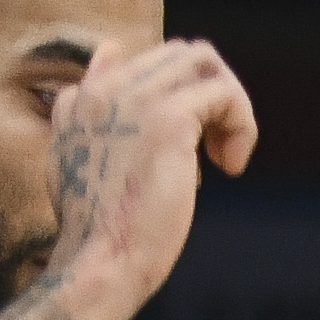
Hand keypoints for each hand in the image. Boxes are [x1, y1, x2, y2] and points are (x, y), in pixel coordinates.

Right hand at [37, 39, 259, 319]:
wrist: (100, 266)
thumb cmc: (99, 236)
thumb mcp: (84, 170)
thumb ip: (94, 119)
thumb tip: (108, 56)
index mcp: (78, 99)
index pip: (139, 60)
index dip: (175, 99)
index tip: (181, 152)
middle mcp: (104, 88)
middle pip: (178, 54)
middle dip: (210, 95)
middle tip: (213, 151)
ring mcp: (135, 99)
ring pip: (203, 61)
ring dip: (229, 104)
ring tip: (225, 156)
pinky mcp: (169, 120)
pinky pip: (223, 93)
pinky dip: (241, 125)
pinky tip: (230, 168)